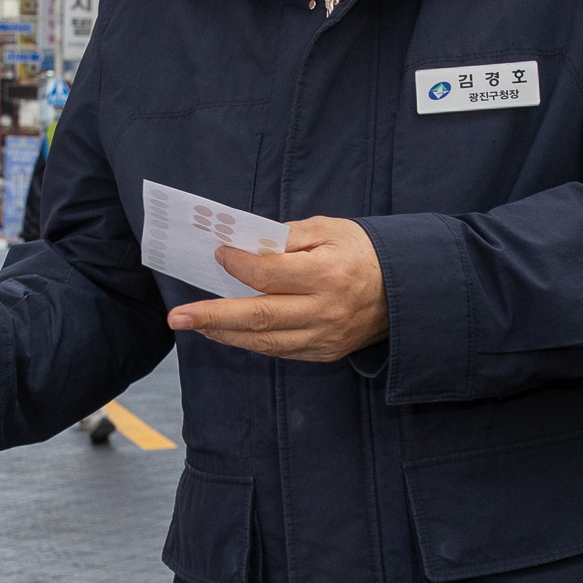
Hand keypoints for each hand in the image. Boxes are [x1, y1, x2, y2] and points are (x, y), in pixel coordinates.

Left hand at [167, 217, 387, 362]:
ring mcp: (324, 337)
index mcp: (328, 273)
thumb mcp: (330, 229)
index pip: (269, 274)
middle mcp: (325, 310)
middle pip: (258, 316)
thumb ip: (287, 237)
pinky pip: (279, 350)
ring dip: (224, 333)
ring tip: (194, 325)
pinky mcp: (324, 353)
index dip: (238, 264)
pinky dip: (249, 342)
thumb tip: (244, 244)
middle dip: (212, 316)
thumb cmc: (362, 252)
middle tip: (177, 317)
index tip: (218, 254)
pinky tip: (228, 332)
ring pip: (263, 341)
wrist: (405, 290)